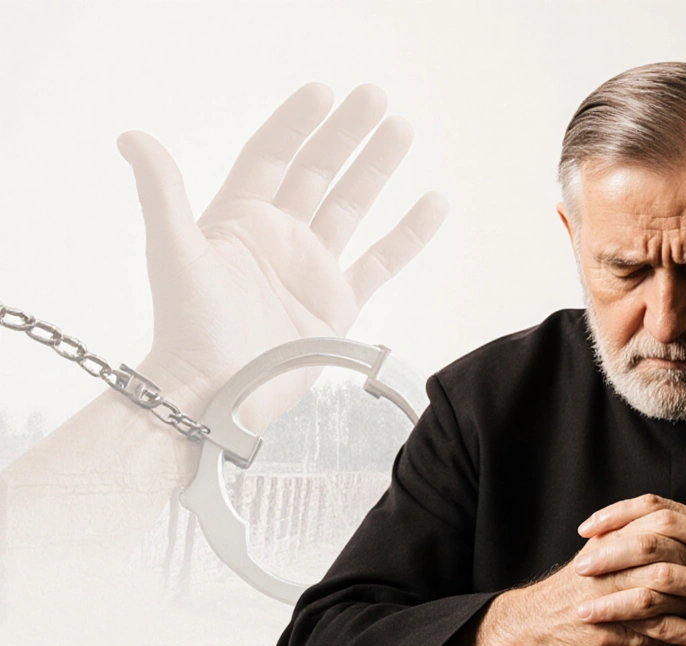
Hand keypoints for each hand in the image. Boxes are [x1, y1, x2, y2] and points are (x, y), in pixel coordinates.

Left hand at [118, 83, 447, 431]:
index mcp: (239, 218)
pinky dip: (409, 234)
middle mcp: (279, 236)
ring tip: (402, 129)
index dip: (296, 123)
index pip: (272, 155)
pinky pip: (382, 260)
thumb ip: (162, 193)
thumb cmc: (187, 328)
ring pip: (353, 205)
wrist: (217, 394)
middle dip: (346, 133)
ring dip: (377, 167)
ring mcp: (312, 267)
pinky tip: (433, 202)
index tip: (322, 93)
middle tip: (375, 97)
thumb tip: (133, 138)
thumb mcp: (173, 253)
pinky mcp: (339, 303)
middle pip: (319, 170)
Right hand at [486, 495, 685, 645]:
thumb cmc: (590, 584)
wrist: (538, 622)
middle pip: (660, 554)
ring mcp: (605, 596)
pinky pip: (652, 632)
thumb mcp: (621, 551)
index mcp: (613, 537)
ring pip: (657, 594)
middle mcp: (607, 562)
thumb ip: (672, 536)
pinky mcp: (605, 629)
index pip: (658, 519)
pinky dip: (685, 635)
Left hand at [575, 495, 685, 645]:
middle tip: (580, 566)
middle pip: (649, 537)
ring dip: (612, 592)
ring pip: (652, 577)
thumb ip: (675, 536)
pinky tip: (604, 628)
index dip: (616, 513)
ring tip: (582, 606)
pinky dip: (628, 620)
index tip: (587, 527)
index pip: (653, 507)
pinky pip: (660, 614)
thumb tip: (632, 522)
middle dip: (609, 551)